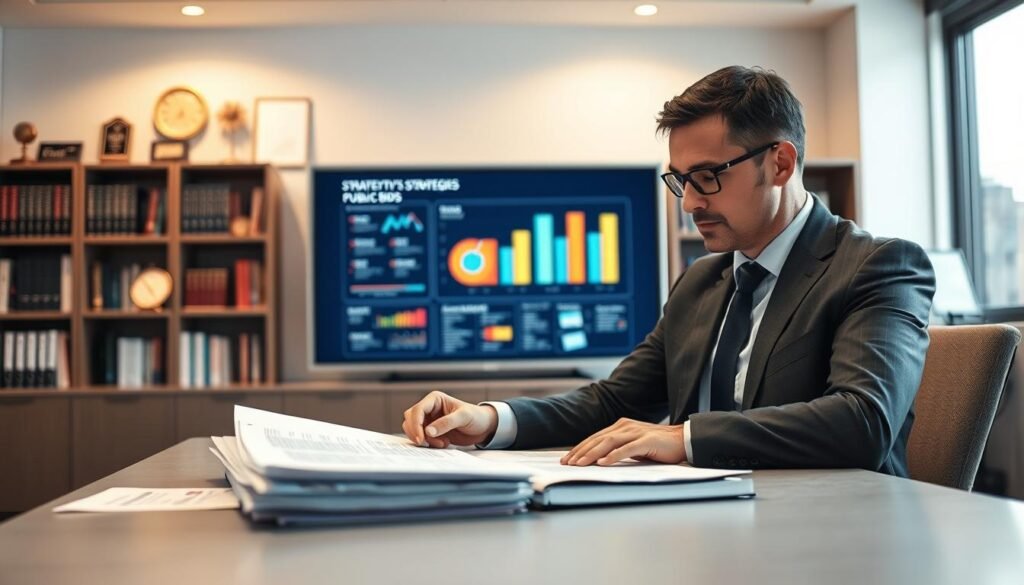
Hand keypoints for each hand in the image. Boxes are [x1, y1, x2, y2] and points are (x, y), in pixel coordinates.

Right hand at [402, 391, 498, 448]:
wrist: (483, 427)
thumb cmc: (476, 416)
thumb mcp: (464, 417)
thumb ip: (446, 423)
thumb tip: (428, 431)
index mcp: (435, 399)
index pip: (417, 410)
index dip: (416, 425)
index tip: (421, 439)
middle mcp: (429, 409)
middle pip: (410, 419)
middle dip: (417, 432)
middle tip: (427, 443)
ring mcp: (429, 420)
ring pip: (414, 430)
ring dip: (424, 439)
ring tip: (441, 443)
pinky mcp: (432, 431)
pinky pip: (422, 438)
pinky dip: (429, 443)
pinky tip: (444, 443)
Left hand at [561, 418, 685, 465]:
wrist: (683, 440)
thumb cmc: (658, 446)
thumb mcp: (633, 446)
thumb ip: (618, 448)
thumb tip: (599, 460)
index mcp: (620, 426)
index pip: (595, 437)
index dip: (580, 448)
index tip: (567, 459)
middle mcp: (625, 426)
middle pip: (597, 439)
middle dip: (580, 452)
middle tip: (567, 463)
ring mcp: (636, 432)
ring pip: (608, 442)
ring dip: (592, 454)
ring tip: (580, 464)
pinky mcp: (646, 441)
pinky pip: (626, 449)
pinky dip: (613, 456)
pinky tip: (602, 463)